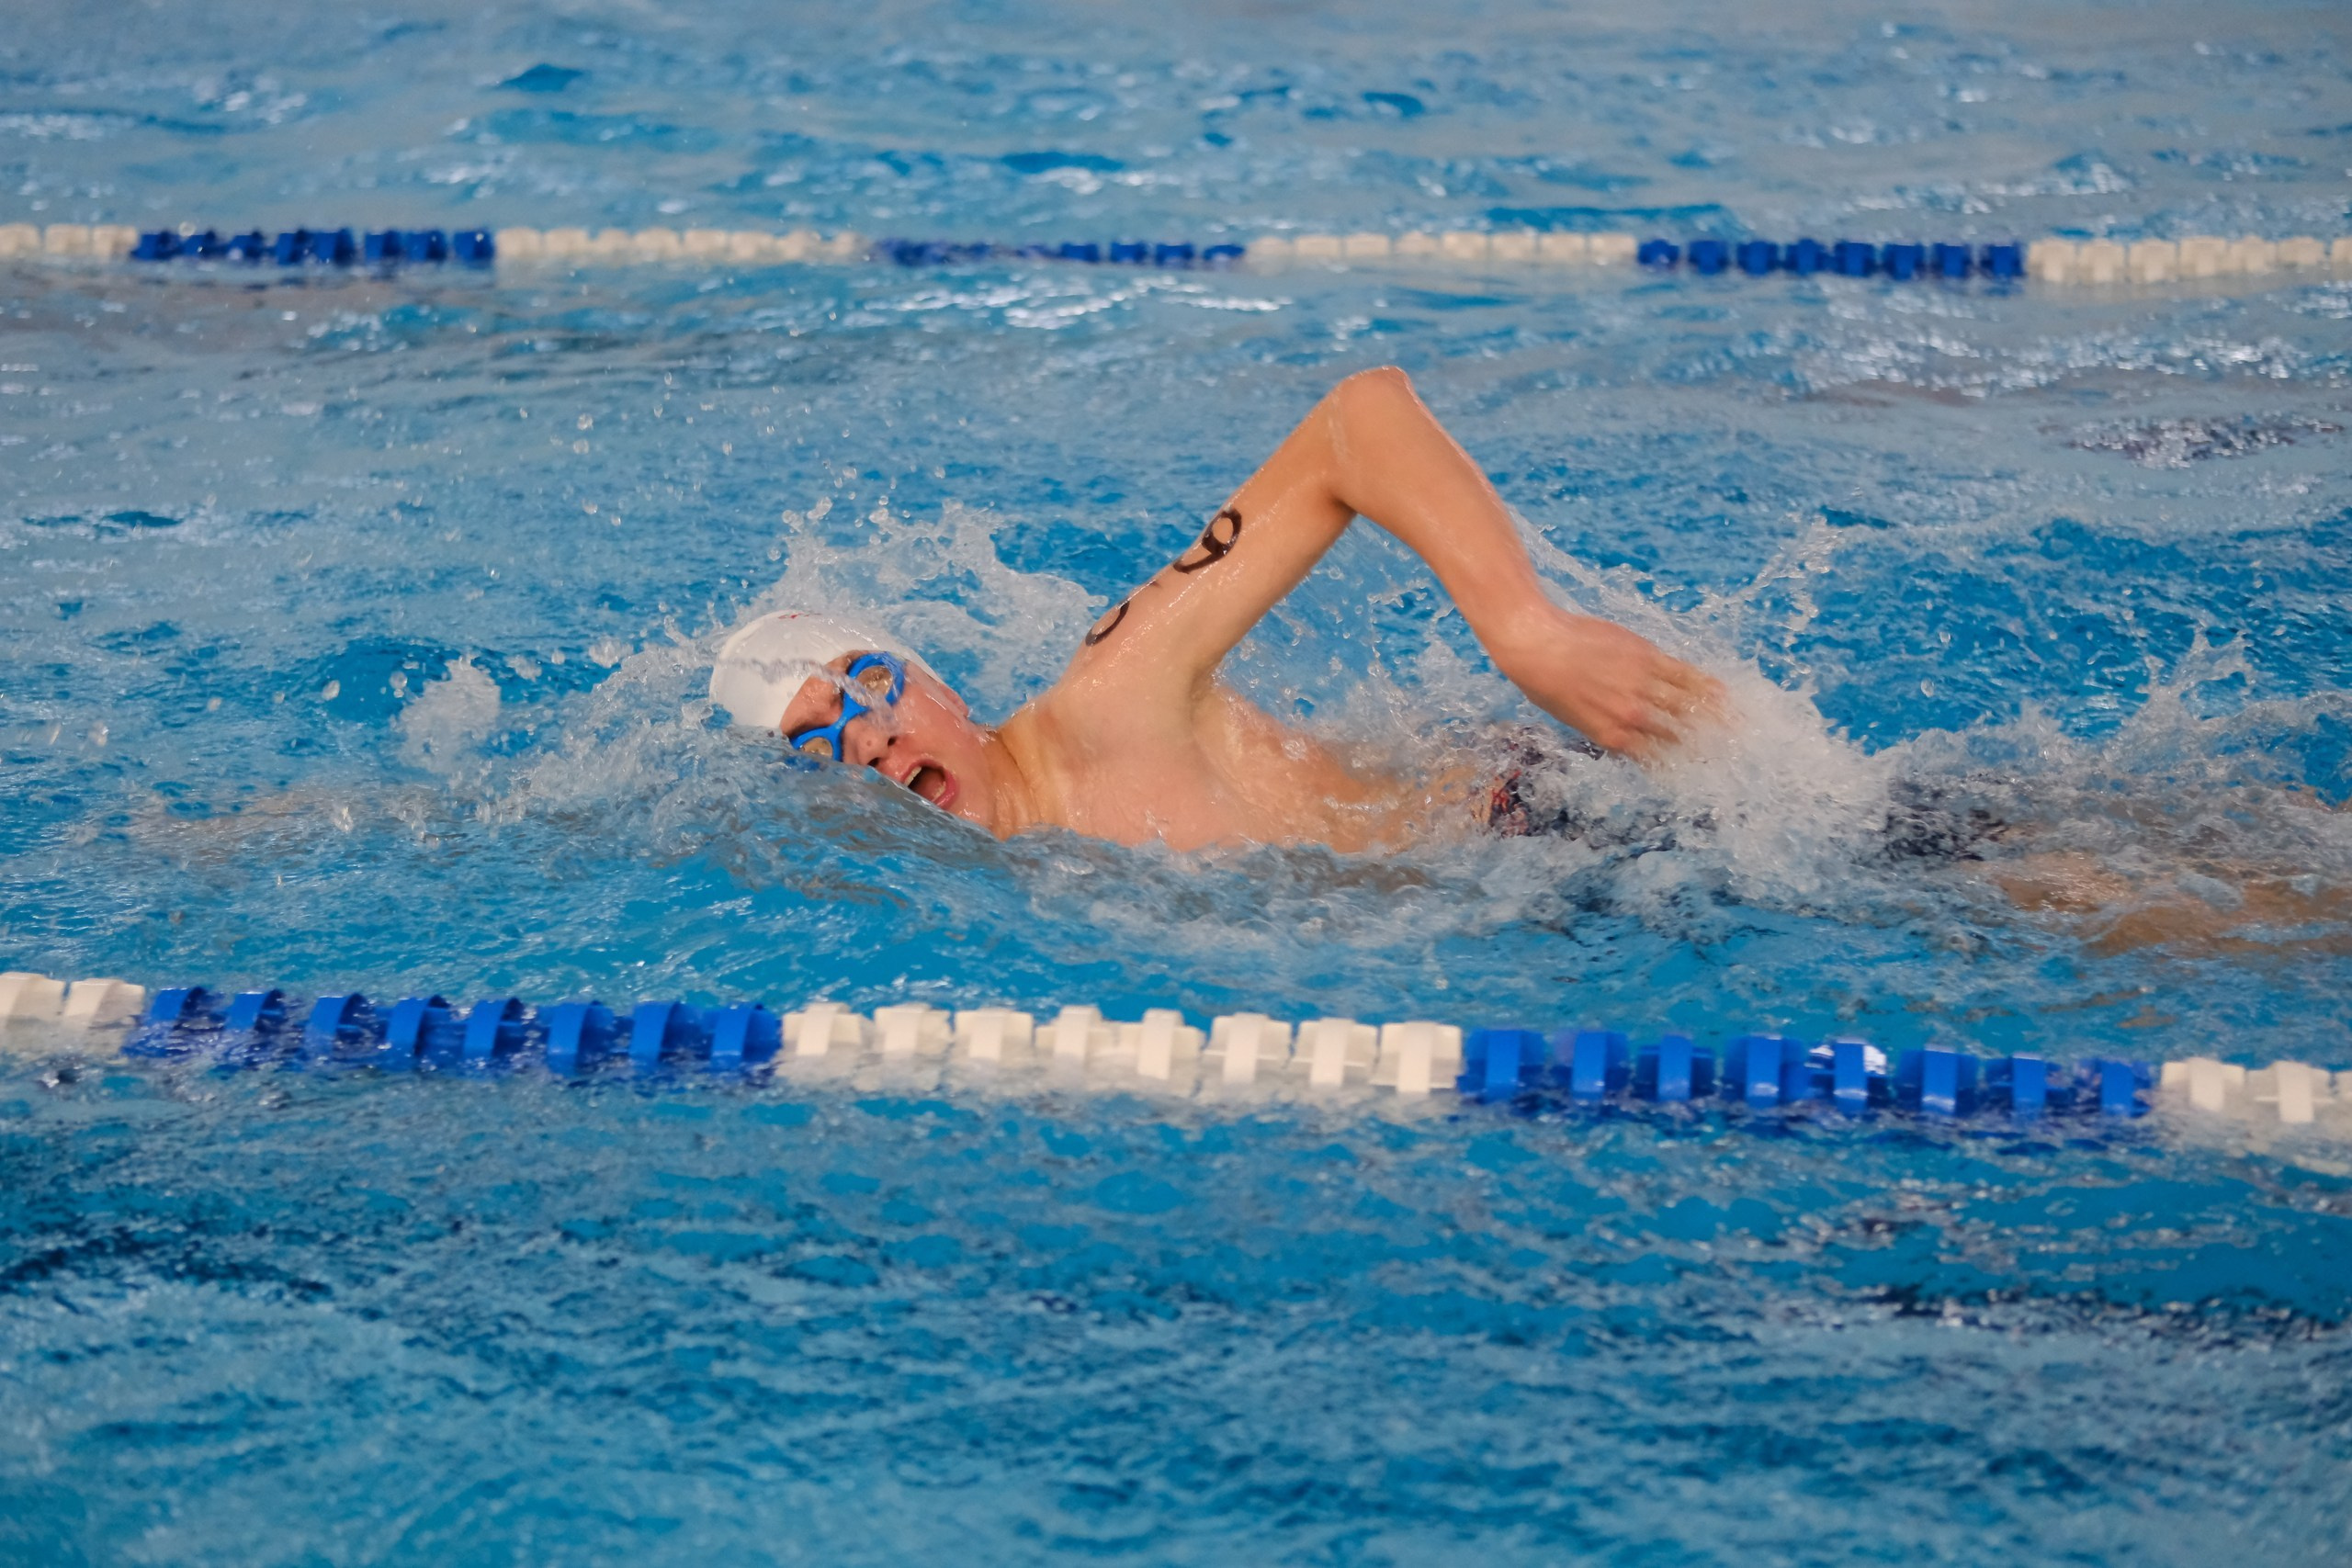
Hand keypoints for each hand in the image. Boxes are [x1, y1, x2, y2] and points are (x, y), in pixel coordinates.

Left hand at [1489, 606, 1726, 760]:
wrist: (1536, 642)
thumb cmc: (1542, 683)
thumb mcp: (1570, 718)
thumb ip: (1602, 729)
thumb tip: (1624, 738)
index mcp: (1610, 736)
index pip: (1654, 758)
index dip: (1676, 766)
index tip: (1693, 772)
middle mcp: (1631, 716)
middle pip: (1678, 736)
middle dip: (1702, 747)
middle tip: (1726, 754)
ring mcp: (1641, 686)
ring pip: (1688, 706)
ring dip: (1716, 720)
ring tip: (1738, 729)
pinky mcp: (1648, 657)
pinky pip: (1685, 675)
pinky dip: (1707, 686)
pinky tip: (1724, 694)